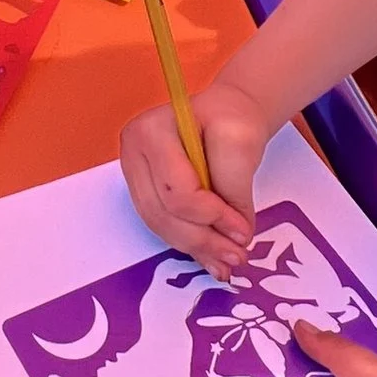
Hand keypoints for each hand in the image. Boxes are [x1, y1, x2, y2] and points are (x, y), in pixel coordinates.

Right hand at [117, 87, 270, 274]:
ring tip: (227, 260)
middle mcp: (133, 154)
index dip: (212, 216)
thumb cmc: (231, 120)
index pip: (177, 190)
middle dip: (203, 239)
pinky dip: (189, 245)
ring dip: (196, 247)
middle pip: (162, 213)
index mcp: (150, 131)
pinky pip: (163, 226)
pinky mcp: (144, 193)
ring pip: (160, 225)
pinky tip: (210, 258)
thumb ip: (234, 188)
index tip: (244, 231)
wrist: (224, 115)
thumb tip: (236, 235)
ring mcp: (134, 175)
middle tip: (237, 256)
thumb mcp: (241, 142)